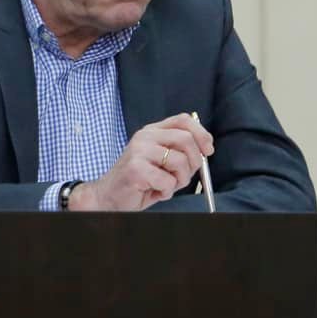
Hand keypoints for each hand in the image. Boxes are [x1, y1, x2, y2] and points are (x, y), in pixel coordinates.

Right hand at [69, 114, 213, 211]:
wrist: (108, 196)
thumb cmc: (138, 181)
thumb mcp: (160, 160)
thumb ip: (179, 151)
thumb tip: (205, 149)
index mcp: (152, 131)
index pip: (183, 120)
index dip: (201, 134)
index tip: (208, 150)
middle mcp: (145, 137)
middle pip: (186, 139)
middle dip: (194, 162)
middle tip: (184, 176)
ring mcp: (139, 151)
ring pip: (180, 162)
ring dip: (180, 180)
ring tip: (167, 186)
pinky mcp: (136, 169)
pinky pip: (168, 181)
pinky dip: (167, 192)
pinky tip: (155, 192)